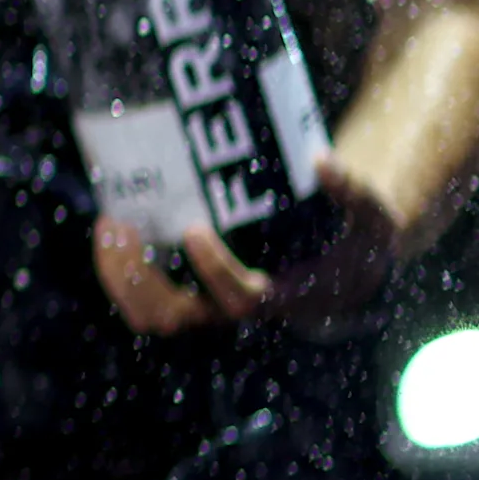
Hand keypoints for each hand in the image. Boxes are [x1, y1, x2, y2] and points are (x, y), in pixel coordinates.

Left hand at [94, 152, 400, 335]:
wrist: (338, 272)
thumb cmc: (352, 241)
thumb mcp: (369, 218)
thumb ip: (352, 192)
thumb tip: (321, 162)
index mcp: (283, 296)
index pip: (243, 298)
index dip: (215, 270)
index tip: (194, 229)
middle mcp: (237, 307)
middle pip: (178, 316)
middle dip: (140, 277)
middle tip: (120, 225)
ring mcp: (207, 302)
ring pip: (150, 313)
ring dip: (120, 274)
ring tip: (109, 223)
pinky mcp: (187, 289)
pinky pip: (142, 295)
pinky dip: (120, 268)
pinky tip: (113, 222)